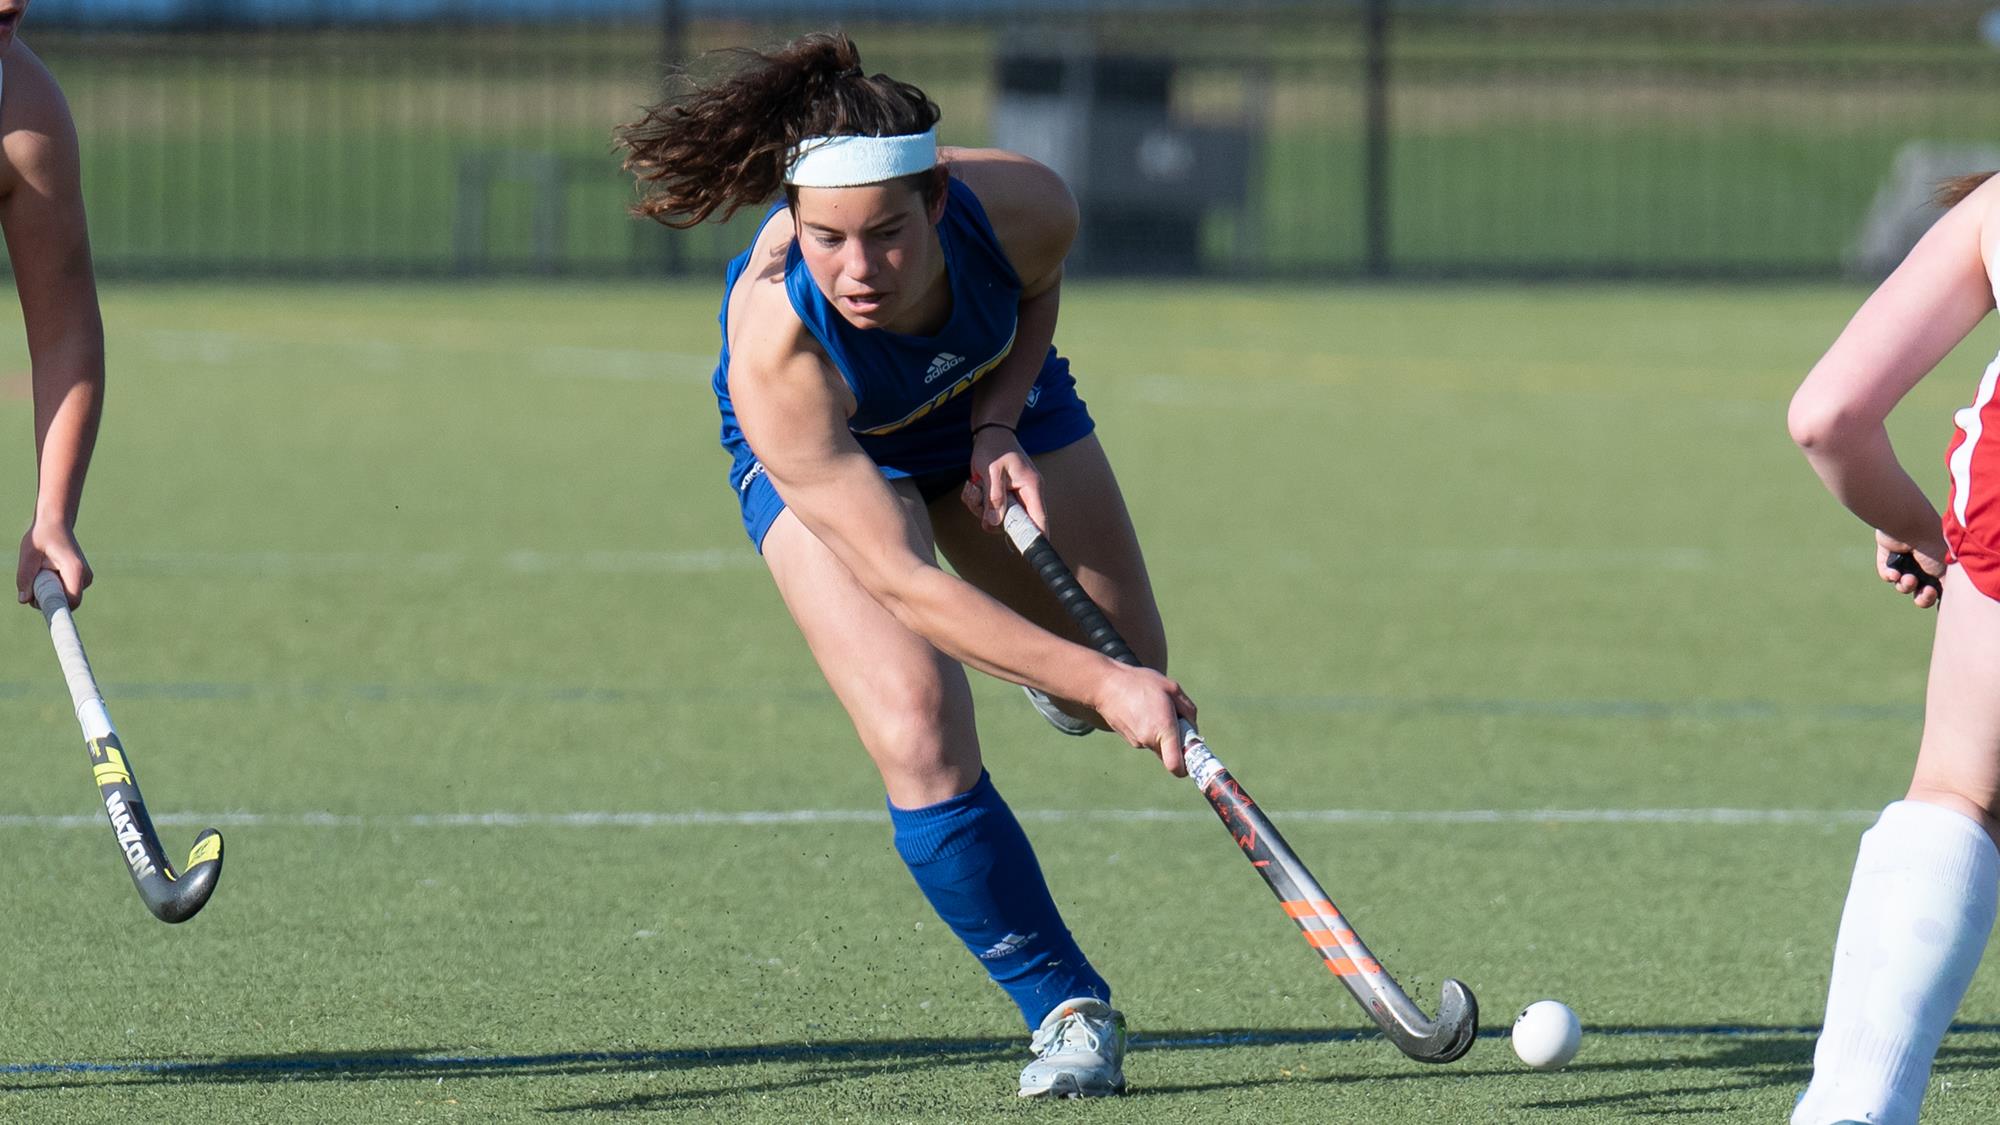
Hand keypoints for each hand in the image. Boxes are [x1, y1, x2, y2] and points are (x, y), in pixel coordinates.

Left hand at [18, 519, 91, 608]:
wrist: (57, 523)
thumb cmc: (42, 536)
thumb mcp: (28, 554)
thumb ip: (24, 577)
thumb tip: (24, 600)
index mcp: (74, 570)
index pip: (71, 600)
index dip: (55, 607)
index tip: (38, 605)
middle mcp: (85, 576)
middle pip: (67, 601)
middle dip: (47, 599)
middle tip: (33, 583)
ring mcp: (86, 578)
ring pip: (66, 598)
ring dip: (50, 592)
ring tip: (42, 572)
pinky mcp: (82, 579)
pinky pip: (67, 592)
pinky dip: (54, 588)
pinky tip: (49, 573)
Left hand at [962, 425, 1045, 534]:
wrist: (990, 434)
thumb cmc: (994, 448)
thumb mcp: (992, 471)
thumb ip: (994, 497)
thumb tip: (994, 523)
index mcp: (1031, 488)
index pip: (1039, 518)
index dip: (1037, 536)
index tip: (1032, 552)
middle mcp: (1026, 495)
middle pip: (1014, 522)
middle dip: (992, 518)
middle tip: (980, 501)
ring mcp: (1014, 496)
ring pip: (998, 518)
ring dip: (981, 508)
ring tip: (975, 488)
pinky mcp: (1002, 496)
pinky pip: (989, 510)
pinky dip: (977, 502)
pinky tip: (974, 486)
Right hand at [1089, 661, 1198, 775]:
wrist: (1104, 685)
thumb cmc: (1140, 683)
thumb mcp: (1172, 688)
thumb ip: (1188, 710)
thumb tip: (1192, 729)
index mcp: (1163, 729)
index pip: (1176, 766)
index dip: (1187, 766)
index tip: (1192, 755)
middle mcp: (1149, 740)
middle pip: (1171, 752)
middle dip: (1177, 739)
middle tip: (1174, 716)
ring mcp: (1137, 742)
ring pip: (1159, 743)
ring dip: (1162, 731)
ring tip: (1152, 706)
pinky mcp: (1129, 739)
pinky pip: (1147, 737)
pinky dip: (1149, 727)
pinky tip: (1142, 708)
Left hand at [1876, 529, 1944, 608]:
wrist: (1910, 527)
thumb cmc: (1933, 547)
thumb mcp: (1948, 570)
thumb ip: (1949, 585)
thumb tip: (1950, 601)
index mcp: (1941, 565)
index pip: (1940, 588)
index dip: (1937, 596)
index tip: (1937, 597)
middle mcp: (1925, 563)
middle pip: (1922, 592)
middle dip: (1923, 597)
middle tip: (1925, 593)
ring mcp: (1906, 561)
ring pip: (1903, 585)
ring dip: (1906, 586)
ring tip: (1908, 578)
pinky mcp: (1888, 557)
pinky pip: (1887, 575)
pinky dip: (1890, 576)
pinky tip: (1894, 573)